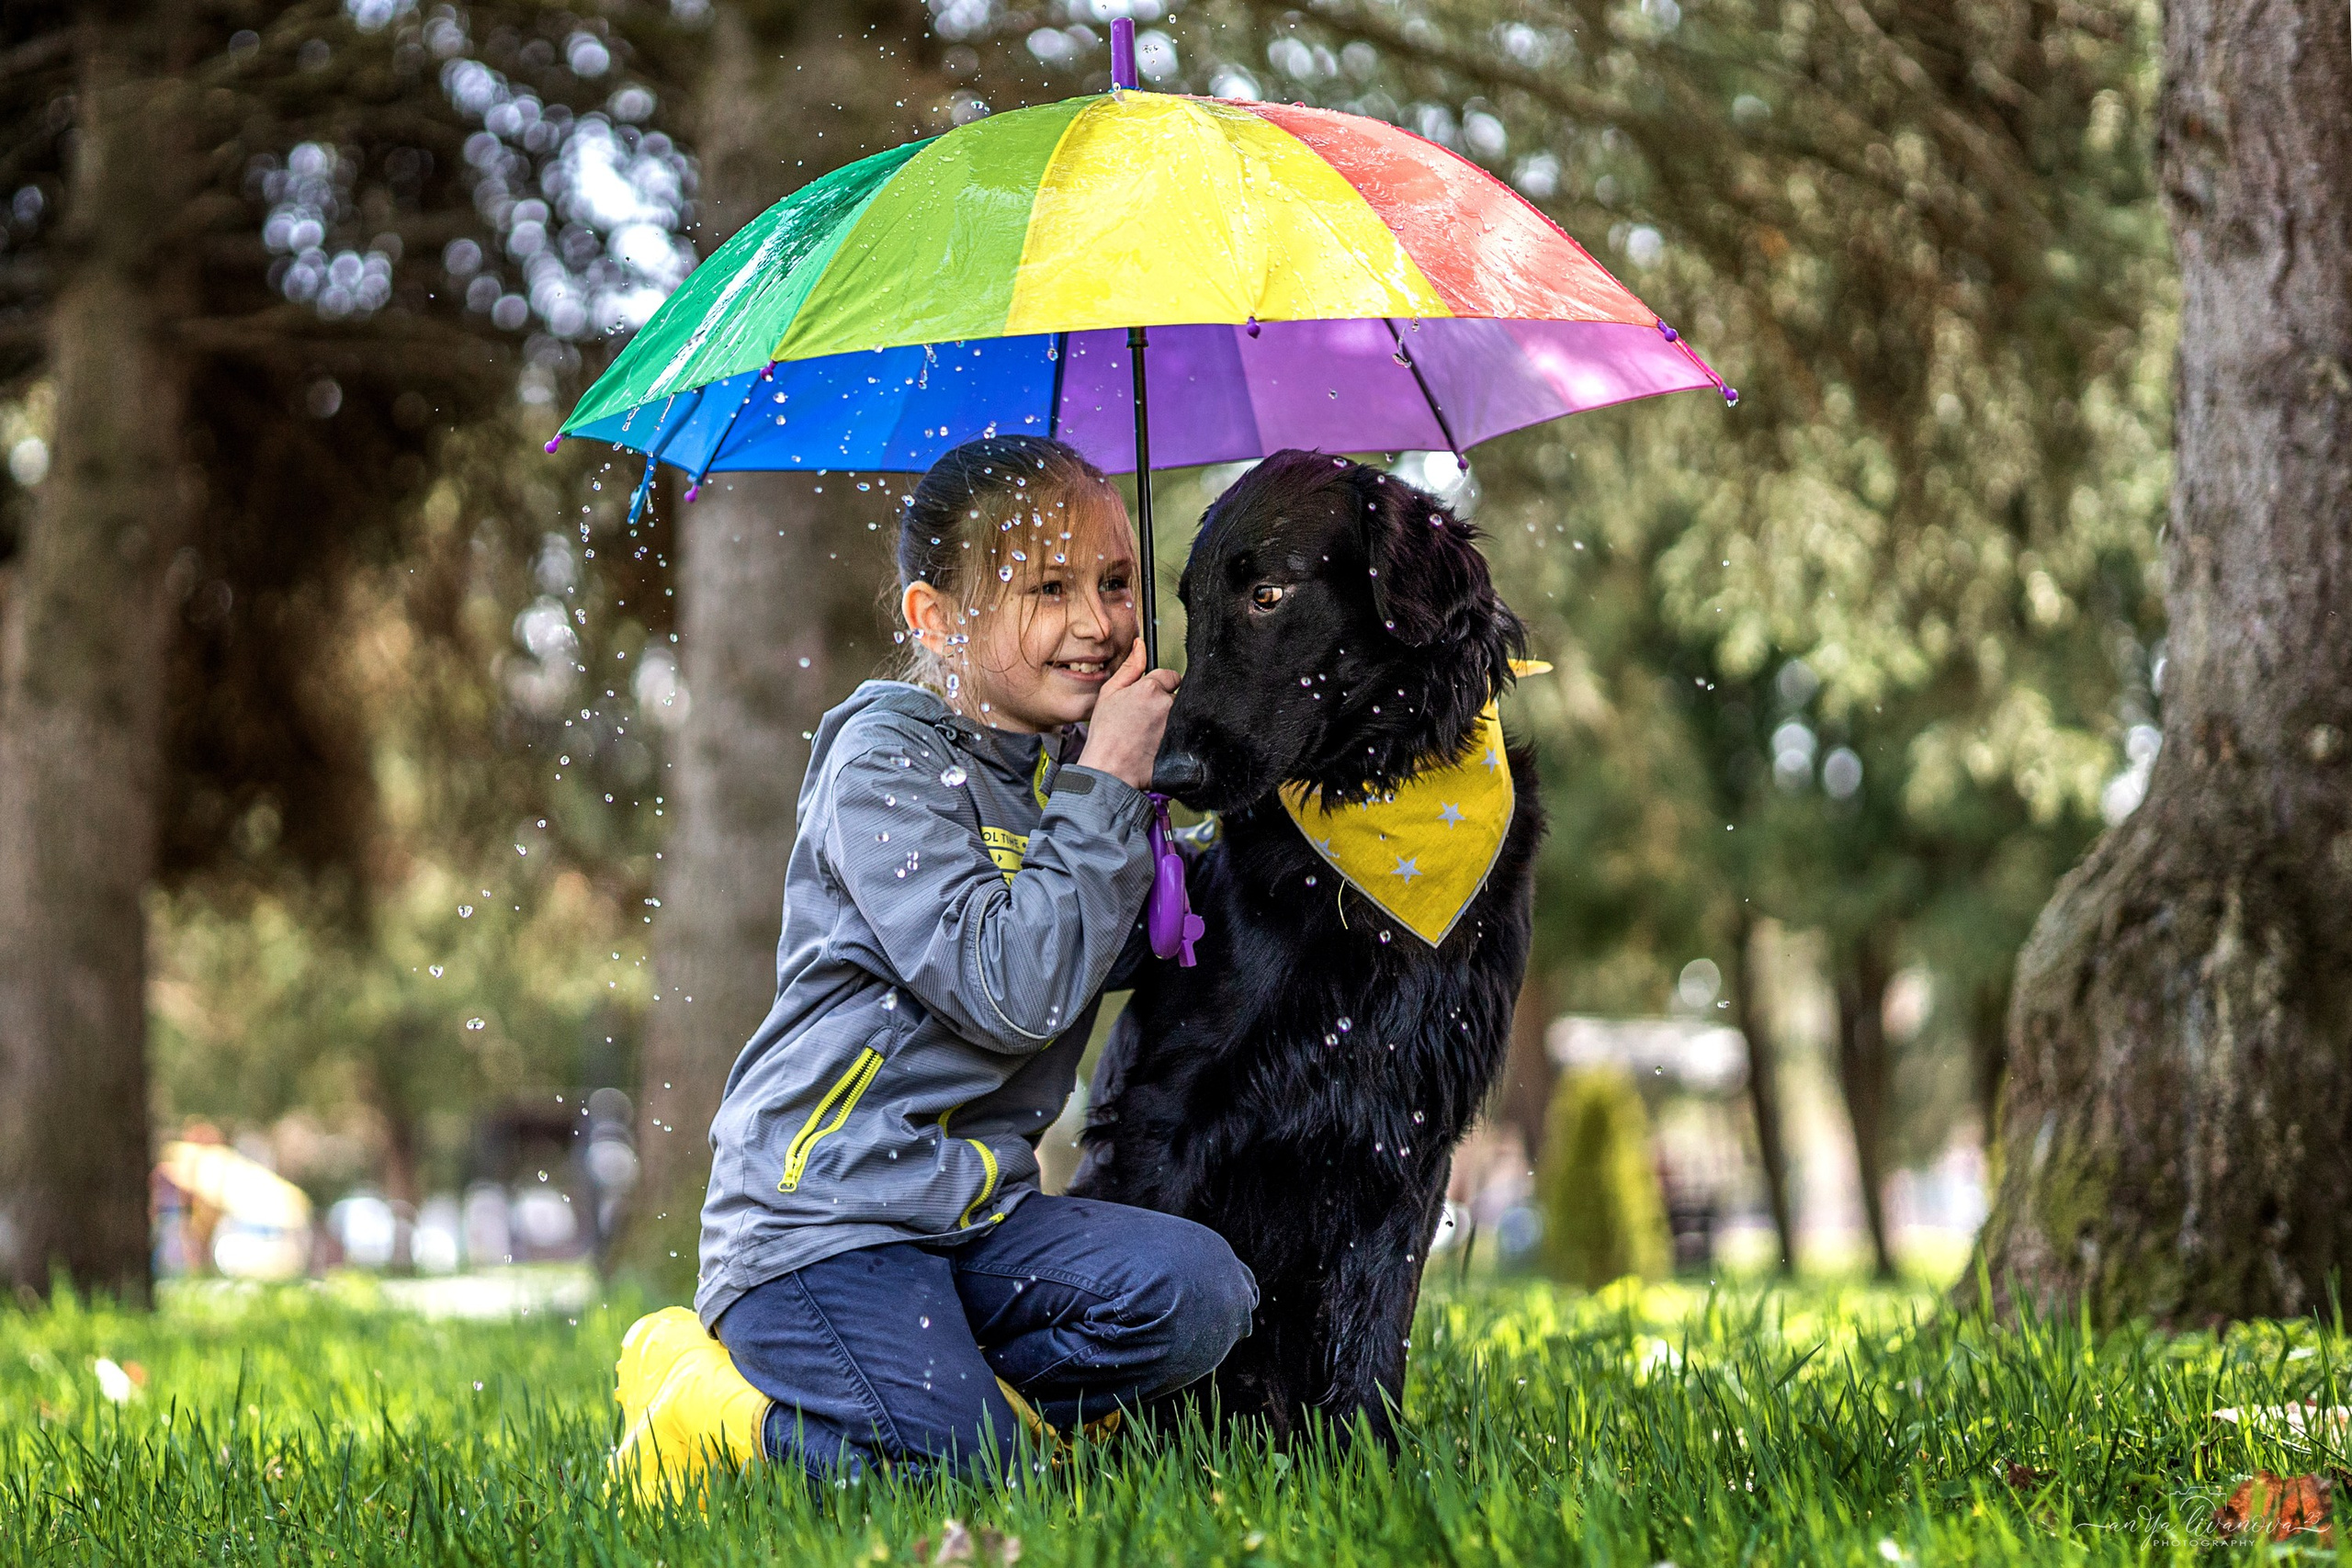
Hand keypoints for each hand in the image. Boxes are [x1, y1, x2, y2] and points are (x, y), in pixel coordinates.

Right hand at [1076, 639, 1179, 790]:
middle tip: (1145, 719)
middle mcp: (1167, 704)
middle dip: (1165, 703)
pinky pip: (1186, 732)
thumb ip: (1130, 668)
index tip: (1148, 698)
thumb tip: (1140, 645)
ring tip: (1150, 734)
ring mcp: (1176, 725)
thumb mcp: (1109, 693)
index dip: (1159, 686)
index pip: (1170, 676)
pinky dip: (1176, 736)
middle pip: (1177, 695)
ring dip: (1171, 720)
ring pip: (1181, 714)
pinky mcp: (1182, 743)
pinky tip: (1158, 744)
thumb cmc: (1105, 734)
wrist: (1109, 769)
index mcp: (1150, 688)